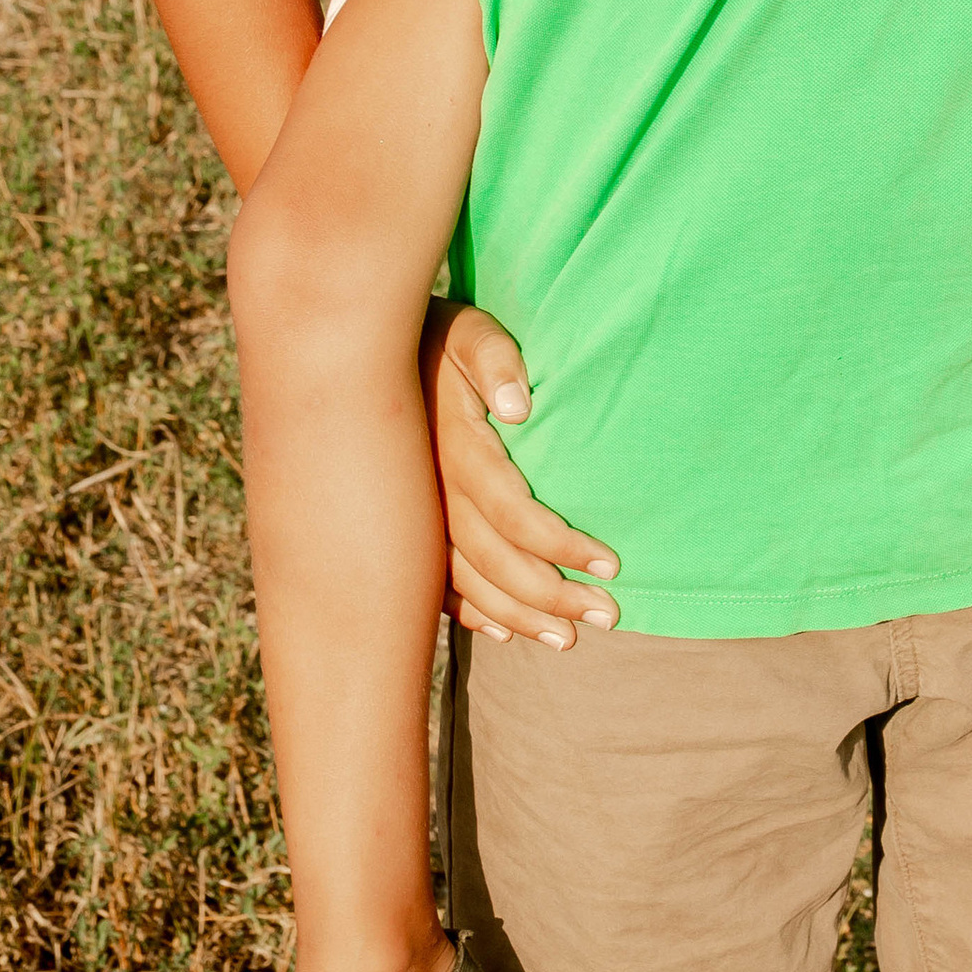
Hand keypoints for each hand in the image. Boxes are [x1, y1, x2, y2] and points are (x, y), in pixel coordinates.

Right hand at [420, 300, 620, 648]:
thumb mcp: (468, 330)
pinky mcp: (408, 526)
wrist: (360, 357)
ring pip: (467, 584)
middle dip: (552, 598)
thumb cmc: (435, 337)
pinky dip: (470, 613)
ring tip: (568, 641)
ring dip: (519, 617)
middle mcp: (434, 495)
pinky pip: (436, 584)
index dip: (562, 545)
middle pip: (495, 563)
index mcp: (457, 451)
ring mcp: (418, 517)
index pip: (514, 515)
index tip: (611, 565)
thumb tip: (519, 404)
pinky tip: (502, 632)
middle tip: (607, 616)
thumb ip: (494, 357)